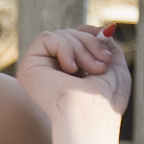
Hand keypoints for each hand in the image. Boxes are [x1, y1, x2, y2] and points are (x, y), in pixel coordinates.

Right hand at [14, 25, 129, 127]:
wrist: (91, 115)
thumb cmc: (106, 99)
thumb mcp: (115, 66)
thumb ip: (106, 45)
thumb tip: (104, 28)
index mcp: (70, 72)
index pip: (76, 38)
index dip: (91, 35)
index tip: (107, 41)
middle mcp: (52, 70)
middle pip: (71, 33)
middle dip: (91, 44)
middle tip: (101, 67)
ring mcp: (40, 68)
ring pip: (62, 35)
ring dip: (82, 49)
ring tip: (91, 72)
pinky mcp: (29, 66)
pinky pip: (48, 37)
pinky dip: (65, 49)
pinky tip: (70, 70)